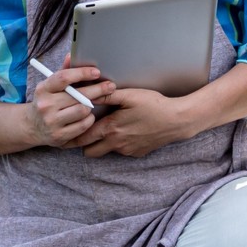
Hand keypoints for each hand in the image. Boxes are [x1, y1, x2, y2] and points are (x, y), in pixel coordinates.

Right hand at [28, 63, 111, 148]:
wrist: (32, 126)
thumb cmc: (47, 102)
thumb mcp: (50, 86)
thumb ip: (62, 72)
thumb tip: (71, 55)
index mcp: (43, 89)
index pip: (64, 78)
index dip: (82, 73)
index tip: (96, 72)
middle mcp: (46, 105)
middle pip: (78, 95)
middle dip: (98, 89)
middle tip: (110, 86)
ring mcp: (52, 122)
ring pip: (83, 110)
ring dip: (90, 106)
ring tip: (91, 104)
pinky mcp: (60, 136)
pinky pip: (83, 125)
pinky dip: (89, 119)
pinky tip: (87, 116)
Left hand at [74, 87, 200, 156]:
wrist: (176, 121)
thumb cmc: (153, 105)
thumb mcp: (129, 95)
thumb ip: (107, 95)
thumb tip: (88, 92)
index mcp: (111, 129)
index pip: (82, 139)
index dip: (73, 136)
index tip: (69, 131)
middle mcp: (116, 144)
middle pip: (89, 152)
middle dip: (85, 144)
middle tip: (87, 130)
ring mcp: (127, 151)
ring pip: (106, 151)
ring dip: (104, 142)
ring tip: (111, 127)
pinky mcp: (137, 153)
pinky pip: (121, 151)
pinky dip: (120, 143)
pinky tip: (129, 130)